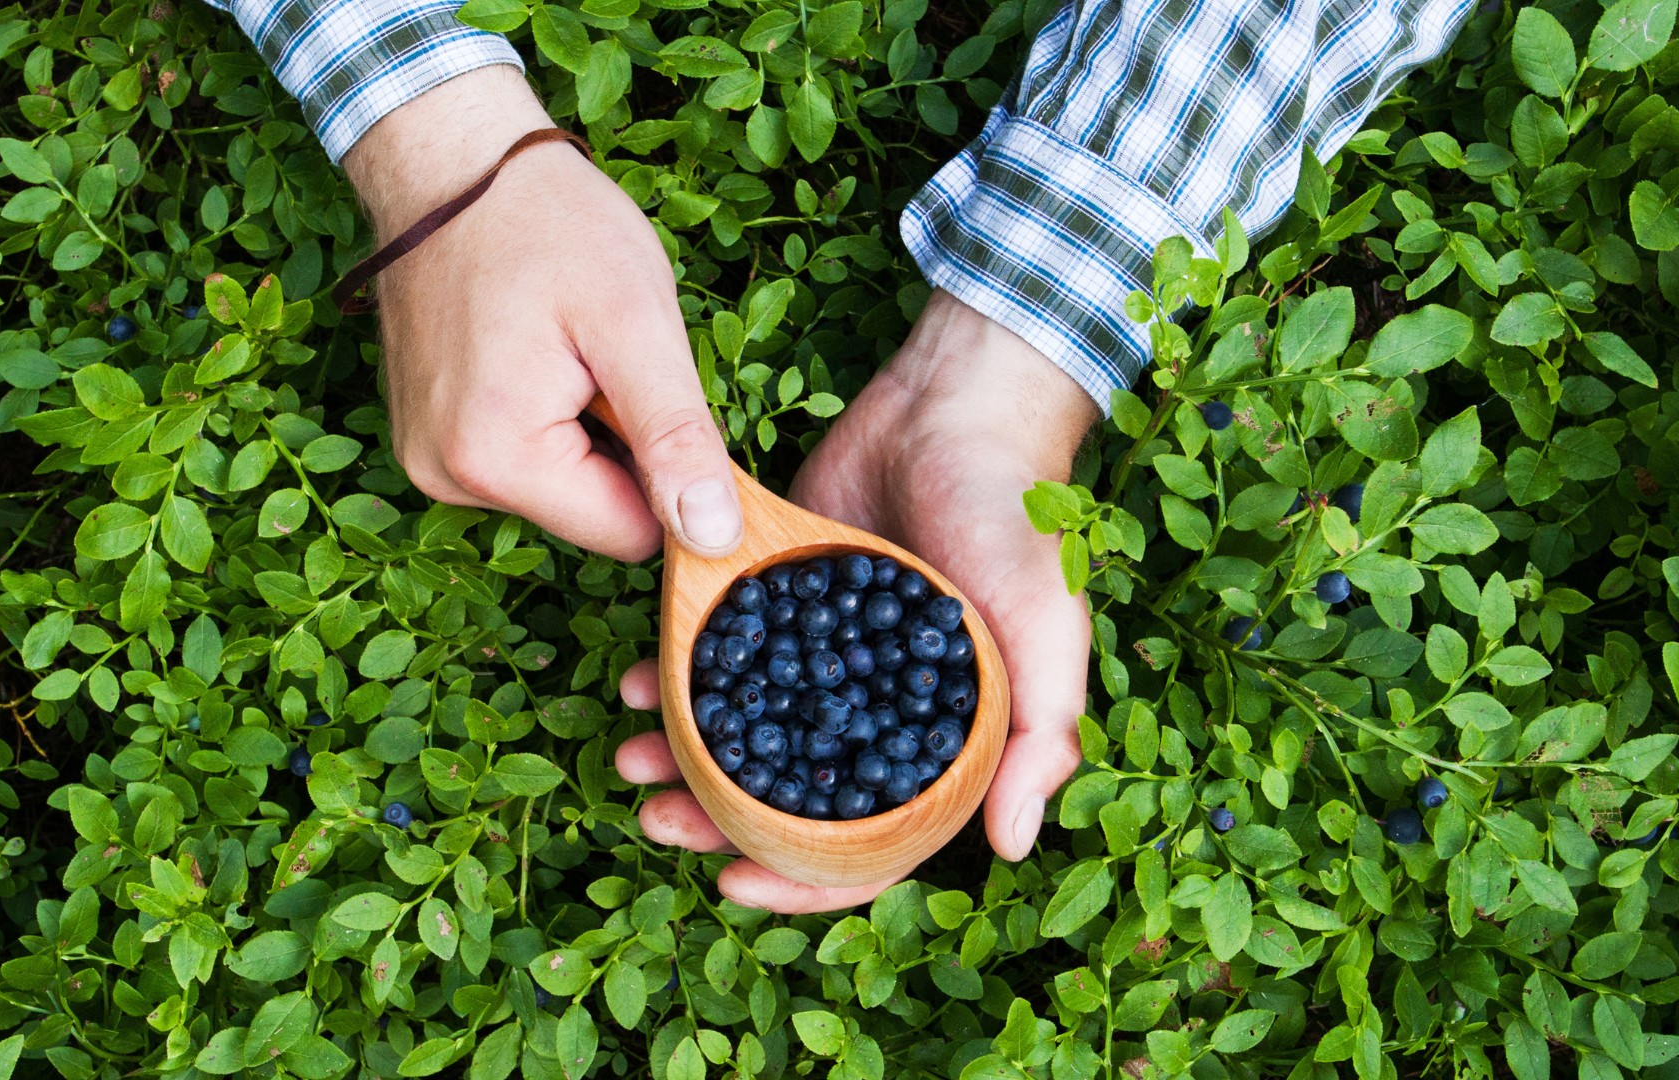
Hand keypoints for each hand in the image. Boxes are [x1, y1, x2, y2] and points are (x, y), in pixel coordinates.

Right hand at [343, 67, 741, 561]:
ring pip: (560, 488)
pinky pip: (522, 459)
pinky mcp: (429, 438)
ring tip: (569, 346)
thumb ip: (676, 438)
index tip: (661, 397)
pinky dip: (549, 417)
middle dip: (623, 446)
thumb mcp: (635, 323)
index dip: (671, 478)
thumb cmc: (548, 223)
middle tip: (607, 357)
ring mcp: (429, 460)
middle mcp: (446, 478)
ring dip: (587, 429)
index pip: (630, 535)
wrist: (450, 159)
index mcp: (494, 460)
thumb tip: (714, 540)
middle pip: (592, 514)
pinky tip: (541, 353)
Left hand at [615, 291, 1098, 911]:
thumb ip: (1043, 736)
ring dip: (683, 755)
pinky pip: (721, 651)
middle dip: (716, 820)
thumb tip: (1009, 846)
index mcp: (938, 740)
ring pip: (741, 732)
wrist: (957, 405)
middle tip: (657, 816)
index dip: (804, 881)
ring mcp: (819, 656)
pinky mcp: (778, 595)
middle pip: (786, 799)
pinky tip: (640, 677)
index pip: (870, 844)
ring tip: (631, 758)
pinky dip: (678, 672)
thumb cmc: (1015, 522)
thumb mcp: (1047, 629)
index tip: (731, 885)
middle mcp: (872, 710)